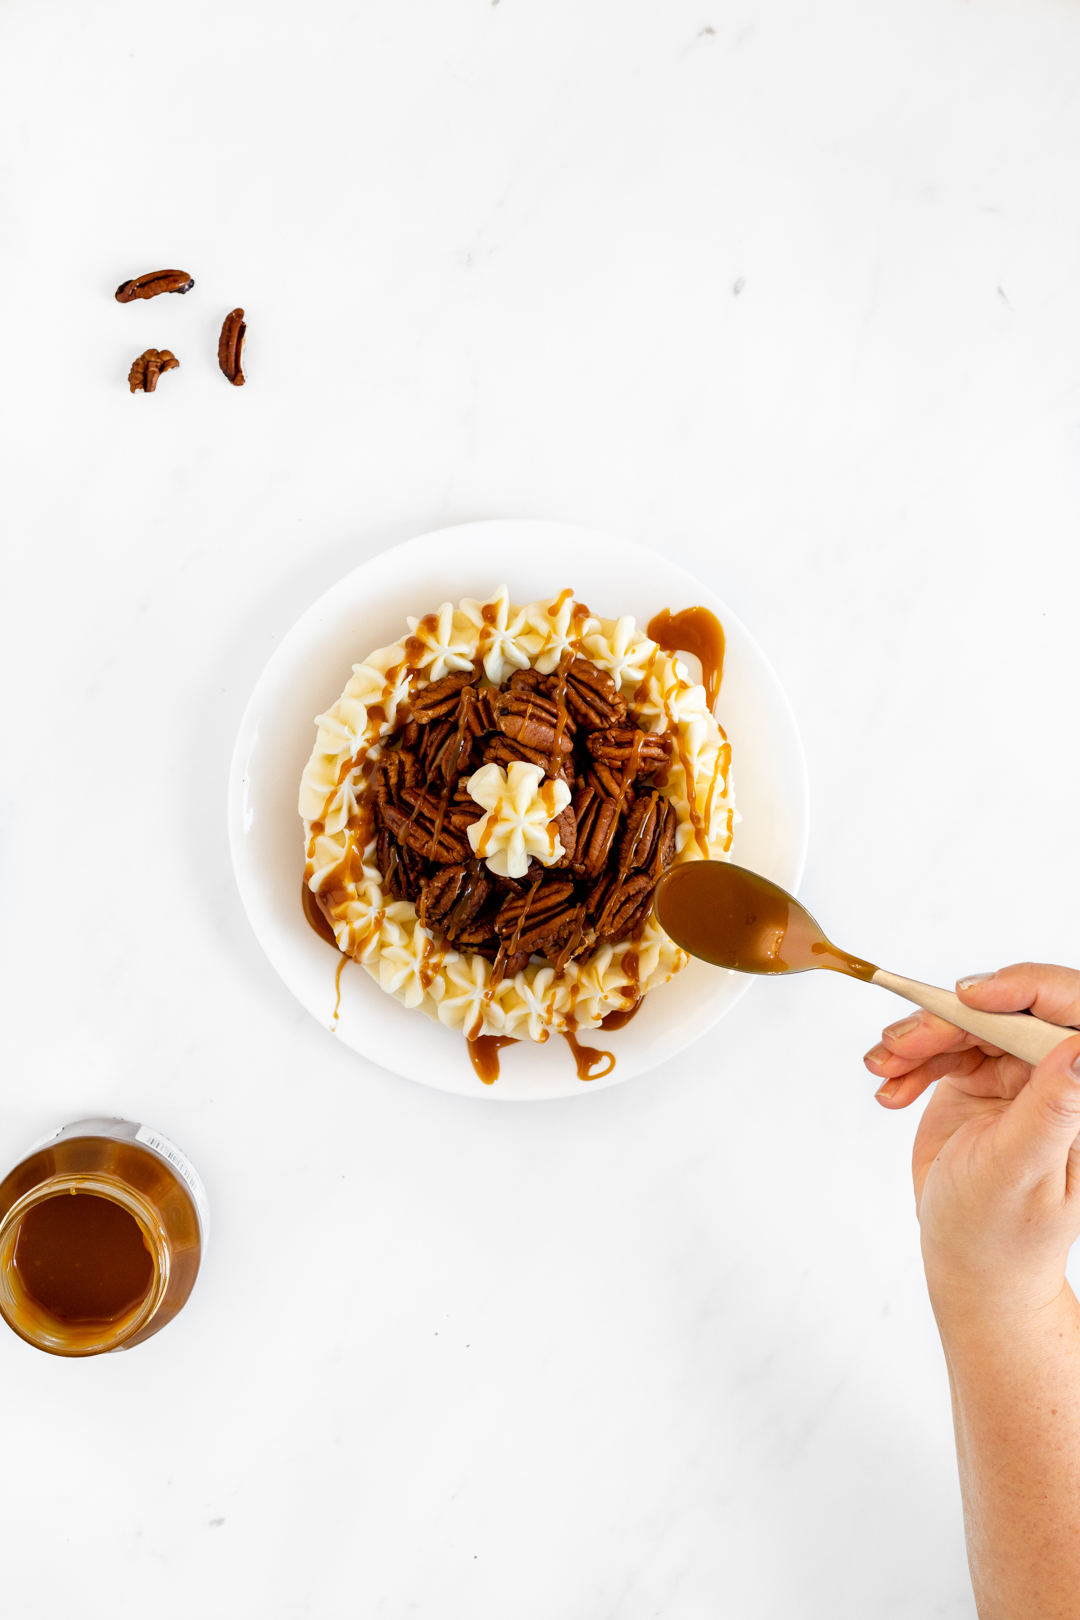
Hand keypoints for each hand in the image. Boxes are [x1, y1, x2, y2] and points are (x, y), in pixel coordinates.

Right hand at [864, 964, 1079, 1318]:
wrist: (966, 1264)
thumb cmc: (1003, 1235)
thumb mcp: (1022, 1170)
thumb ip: (1052, 1108)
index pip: (1072, 1013)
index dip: (1027, 988)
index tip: (971, 997)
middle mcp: (1056, 1079)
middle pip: (1006, 1012)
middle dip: (948, 1021)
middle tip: (902, 1044)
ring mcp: (1017, 1075)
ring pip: (968, 1023)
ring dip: (918, 1039)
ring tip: (884, 1067)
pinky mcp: (980, 1078)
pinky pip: (941, 1047)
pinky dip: (908, 1062)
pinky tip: (891, 1089)